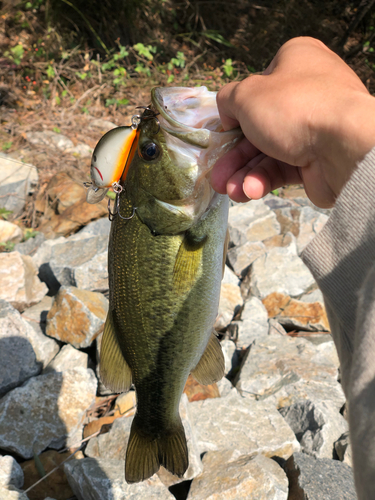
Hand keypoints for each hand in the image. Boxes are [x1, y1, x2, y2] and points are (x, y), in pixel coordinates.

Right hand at [211, 37, 374, 207]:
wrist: (343, 147)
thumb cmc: (292, 108)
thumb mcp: (246, 95)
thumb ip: (228, 99)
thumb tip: (227, 114)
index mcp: (295, 62)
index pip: (257, 87)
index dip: (236, 111)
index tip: (222, 131)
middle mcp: (305, 93)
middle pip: (257, 127)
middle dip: (234, 156)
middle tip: (216, 177)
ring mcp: (312, 128)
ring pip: (266, 152)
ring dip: (243, 173)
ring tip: (230, 191)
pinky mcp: (315, 159)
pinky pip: (282, 168)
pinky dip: (263, 180)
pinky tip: (250, 191)